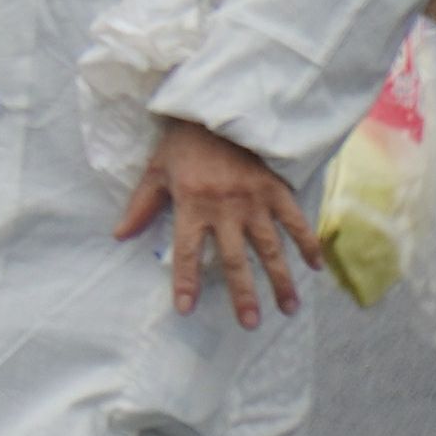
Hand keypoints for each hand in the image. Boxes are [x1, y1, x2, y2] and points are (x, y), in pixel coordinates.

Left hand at [121, 114, 313, 324]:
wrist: (216, 112)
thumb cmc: (182, 144)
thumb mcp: (155, 172)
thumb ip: (141, 206)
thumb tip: (119, 235)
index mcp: (191, 206)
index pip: (186, 253)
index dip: (184, 282)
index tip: (185, 310)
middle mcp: (224, 209)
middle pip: (234, 260)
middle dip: (243, 295)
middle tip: (249, 324)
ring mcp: (254, 202)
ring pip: (270, 248)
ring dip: (280, 280)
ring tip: (289, 308)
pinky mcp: (276, 191)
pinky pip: (296, 221)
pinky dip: (308, 243)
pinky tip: (315, 268)